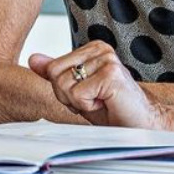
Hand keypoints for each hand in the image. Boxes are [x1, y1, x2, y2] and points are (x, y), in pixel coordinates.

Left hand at [28, 42, 167, 128]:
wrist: (141, 124)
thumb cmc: (112, 109)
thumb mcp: (76, 90)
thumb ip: (55, 73)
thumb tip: (33, 59)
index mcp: (92, 49)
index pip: (52, 68)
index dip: (64, 90)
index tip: (87, 95)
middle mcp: (100, 48)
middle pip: (55, 74)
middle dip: (68, 96)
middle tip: (93, 100)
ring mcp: (106, 59)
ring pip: (64, 85)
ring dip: (79, 102)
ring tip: (101, 101)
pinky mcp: (111, 74)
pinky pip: (77, 95)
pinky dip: (88, 107)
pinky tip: (106, 103)